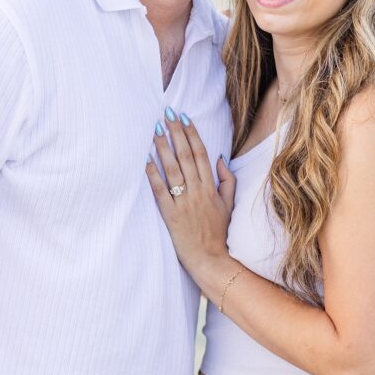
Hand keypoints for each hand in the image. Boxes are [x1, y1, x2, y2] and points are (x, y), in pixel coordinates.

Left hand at [146, 109, 235, 277]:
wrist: (211, 261)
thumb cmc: (219, 233)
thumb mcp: (229, 205)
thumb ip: (227, 180)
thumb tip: (220, 157)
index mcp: (211, 188)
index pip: (201, 154)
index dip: (192, 134)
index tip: (184, 117)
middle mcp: (198, 191)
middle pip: (185, 156)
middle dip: (176, 133)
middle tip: (167, 114)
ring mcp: (183, 203)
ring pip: (172, 169)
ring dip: (163, 147)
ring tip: (155, 130)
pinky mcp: (170, 215)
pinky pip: (160, 191)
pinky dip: (153, 174)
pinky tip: (145, 159)